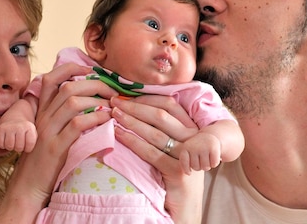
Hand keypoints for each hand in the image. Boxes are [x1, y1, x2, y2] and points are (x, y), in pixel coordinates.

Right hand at [0, 64, 117, 223]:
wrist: (28, 187)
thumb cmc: (45, 160)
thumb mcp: (51, 132)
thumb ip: (63, 116)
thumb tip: (91, 101)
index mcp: (42, 111)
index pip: (52, 78)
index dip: (72, 68)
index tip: (93, 71)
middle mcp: (43, 117)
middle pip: (69, 87)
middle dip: (95, 84)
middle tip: (113, 90)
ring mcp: (47, 131)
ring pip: (73, 102)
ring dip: (98, 100)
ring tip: (113, 106)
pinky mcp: (55, 147)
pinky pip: (77, 125)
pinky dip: (95, 118)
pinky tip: (107, 120)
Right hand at [0, 119, 37, 152]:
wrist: (15, 116)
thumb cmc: (25, 130)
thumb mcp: (33, 133)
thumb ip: (34, 143)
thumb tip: (37, 158)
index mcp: (30, 128)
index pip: (29, 145)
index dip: (27, 148)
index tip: (27, 144)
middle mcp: (20, 127)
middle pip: (18, 147)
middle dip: (19, 148)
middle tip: (19, 143)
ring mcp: (9, 127)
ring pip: (9, 146)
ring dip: (10, 147)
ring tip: (13, 141)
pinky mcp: (0, 129)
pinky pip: (0, 144)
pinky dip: (2, 144)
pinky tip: (6, 140)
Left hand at [110, 95, 202, 223]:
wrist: (185, 211)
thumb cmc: (174, 178)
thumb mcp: (174, 150)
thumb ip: (163, 130)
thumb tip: (135, 109)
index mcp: (192, 129)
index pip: (170, 104)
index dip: (146, 98)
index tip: (126, 95)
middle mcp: (194, 140)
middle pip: (161, 115)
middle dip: (135, 106)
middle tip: (114, 101)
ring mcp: (188, 156)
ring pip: (155, 132)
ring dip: (131, 121)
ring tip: (113, 115)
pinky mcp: (179, 172)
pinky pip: (152, 153)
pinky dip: (132, 142)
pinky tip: (118, 135)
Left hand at [179, 132, 221, 173]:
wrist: (210, 136)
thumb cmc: (198, 148)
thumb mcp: (189, 151)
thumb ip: (185, 161)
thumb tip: (188, 173)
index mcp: (185, 147)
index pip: (184, 163)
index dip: (187, 169)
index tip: (189, 171)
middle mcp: (194, 146)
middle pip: (196, 168)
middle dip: (200, 166)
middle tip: (201, 159)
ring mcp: (203, 147)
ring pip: (205, 167)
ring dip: (207, 165)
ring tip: (207, 157)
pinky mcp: (213, 148)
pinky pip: (214, 164)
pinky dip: (214, 163)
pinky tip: (213, 156)